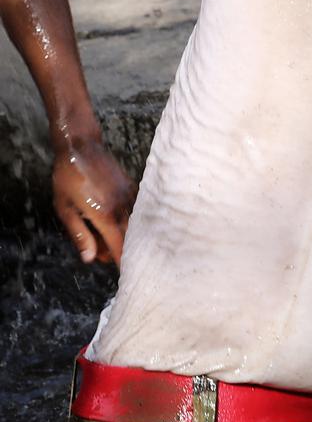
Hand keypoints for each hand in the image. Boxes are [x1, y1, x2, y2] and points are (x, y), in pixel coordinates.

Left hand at [51, 138, 133, 264]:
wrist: (82, 147)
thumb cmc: (68, 177)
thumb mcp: (64, 208)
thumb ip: (79, 234)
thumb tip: (89, 258)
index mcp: (104, 215)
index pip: (119, 247)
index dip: (122, 262)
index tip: (127, 274)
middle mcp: (122, 209)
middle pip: (129, 240)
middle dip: (119, 250)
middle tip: (102, 253)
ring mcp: (131, 198)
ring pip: (134, 227)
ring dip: (123, 235)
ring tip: (103, 235)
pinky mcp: (134, 190)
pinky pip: (136, 213)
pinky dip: (128, 222)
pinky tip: (115, 221)